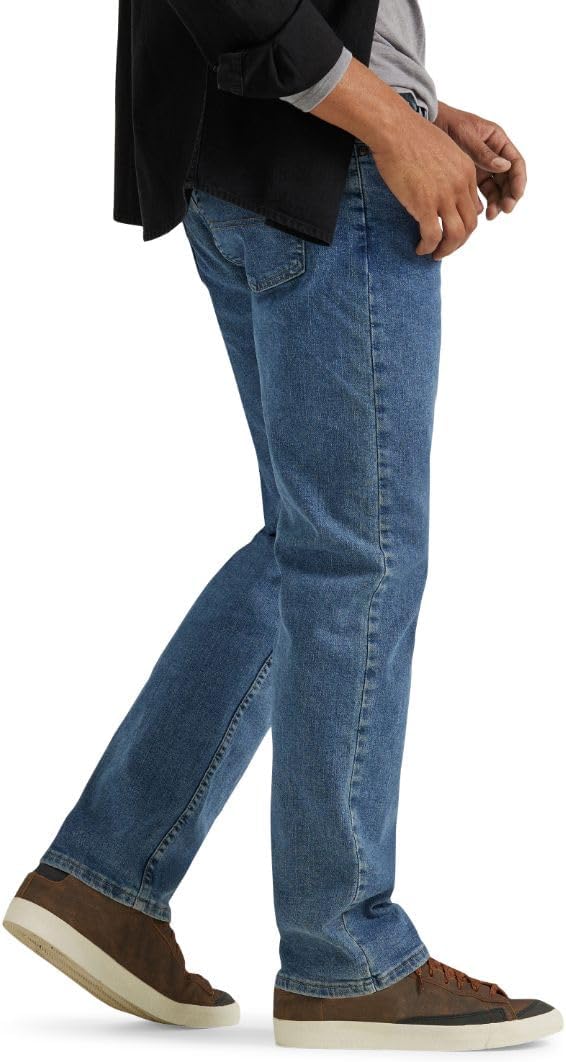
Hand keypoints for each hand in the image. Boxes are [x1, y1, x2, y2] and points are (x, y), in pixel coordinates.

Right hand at [368, 103, 481, 259]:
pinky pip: (433, 236)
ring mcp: (444, 196)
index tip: (450, 231)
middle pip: (469, 225)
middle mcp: (460, 186)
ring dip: (446, 249)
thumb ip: (451, 171)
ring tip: (434, 254)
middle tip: (444, 249)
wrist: (395, 130)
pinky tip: (420, 248)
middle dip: (458, 242)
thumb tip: (445, 188)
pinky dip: (427, 247)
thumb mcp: (443, 151)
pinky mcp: (425, 204)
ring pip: (456, 235)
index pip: (473, 208)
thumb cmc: (411, 136)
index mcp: (466, 173)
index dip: (463, 225)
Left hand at [435, 101, 526, 219]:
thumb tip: (505, 166)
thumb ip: (484, 153)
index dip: (518, 180)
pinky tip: (477, 213)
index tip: (516, 196)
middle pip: (508, 180)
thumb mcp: (467, 135)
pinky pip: (480, 193)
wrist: (429, 123)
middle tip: (504, 210)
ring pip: (496, 189)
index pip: (516, 163)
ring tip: (491, 215)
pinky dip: (481, 203)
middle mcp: (494, 155)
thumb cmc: (448, 123)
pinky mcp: (470, 177)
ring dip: (496, 203)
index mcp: (498, 141)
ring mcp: (482, 167)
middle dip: (508, 196)